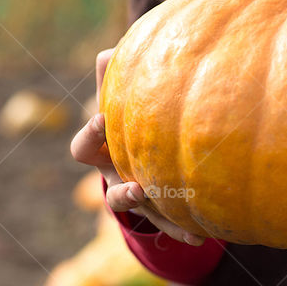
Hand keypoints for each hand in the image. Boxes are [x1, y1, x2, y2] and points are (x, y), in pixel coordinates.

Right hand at [70, 48, 203, 245]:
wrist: (140, 148)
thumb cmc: (128, 113)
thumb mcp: (120, 96)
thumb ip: (115, 77)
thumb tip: (110, 51)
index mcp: (101, 151)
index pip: (85, 148)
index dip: (91, 134)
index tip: (103, 118)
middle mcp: (115, 179)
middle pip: (111, 192)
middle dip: (122, 192)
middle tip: (137, 187)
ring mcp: (136, 199)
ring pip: (142, 215)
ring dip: (155, 218)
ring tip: (179, 222)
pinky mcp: (157, 212)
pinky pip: (168, 224)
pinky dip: (181, 230)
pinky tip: (201, 234)